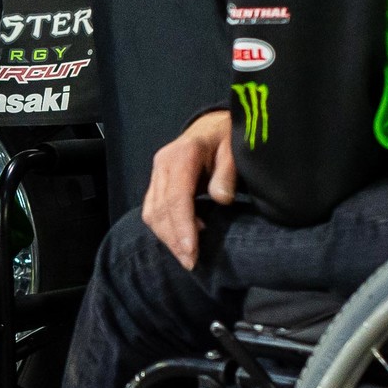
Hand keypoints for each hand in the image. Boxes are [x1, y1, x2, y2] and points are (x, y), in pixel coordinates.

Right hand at [141, 110, 235, 268]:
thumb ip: (227, 173)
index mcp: (182, 155)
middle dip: (174, 240)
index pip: (177, 198)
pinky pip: (152, 210)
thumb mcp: (234, 148)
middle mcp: (163, 164)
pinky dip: (165, 228)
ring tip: (188, 256)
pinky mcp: (156, 182)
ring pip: (152, 213)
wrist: (211, 125)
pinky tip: (183, 239)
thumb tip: (222, 199)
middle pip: (161, 210)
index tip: (191, 251)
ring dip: (168, 238)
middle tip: (191, 263)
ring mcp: (157, 173)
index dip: (183, 227)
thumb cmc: (226, 137)